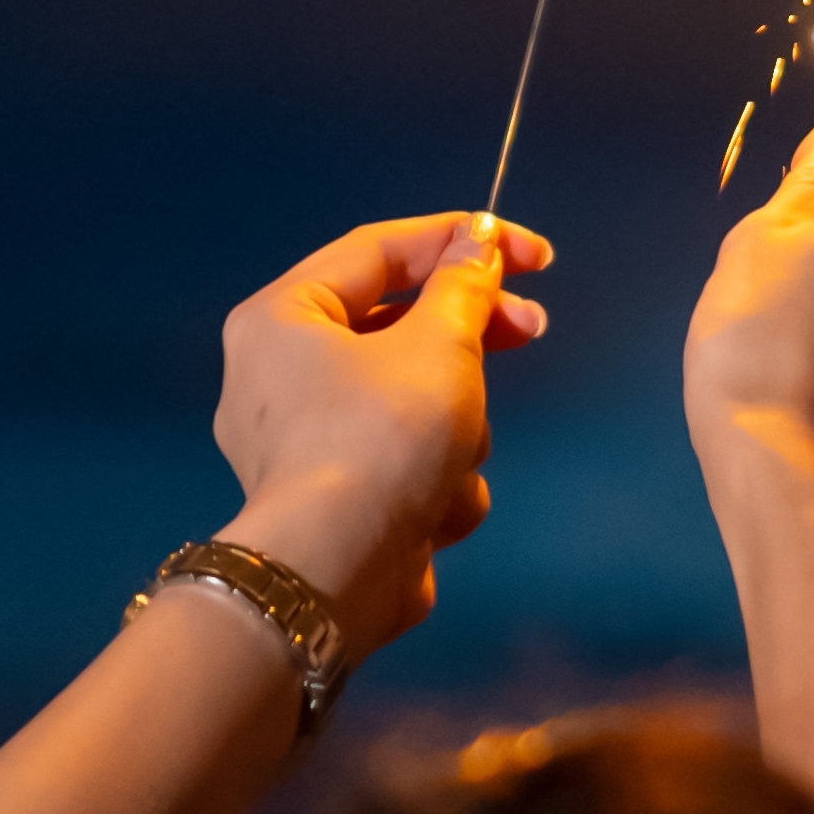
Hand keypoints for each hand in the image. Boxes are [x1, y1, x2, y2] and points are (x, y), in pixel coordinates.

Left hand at [213, 211, 548, 654]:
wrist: (339, 574)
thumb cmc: (382, 439)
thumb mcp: (440, 345)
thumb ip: (465, 287)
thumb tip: (477, 247)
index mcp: (283, 316)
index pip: (380, 250)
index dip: (462, 240)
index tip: (531, 253)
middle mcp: (280, 373)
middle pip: (399, 328)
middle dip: (470, 343)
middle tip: (533, 329)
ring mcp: (306, 443)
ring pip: (416, 404)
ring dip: (456, 431)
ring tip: (451, 462)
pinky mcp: (338, 501)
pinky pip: (404, 464)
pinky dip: (433, 484)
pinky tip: (433, 512)